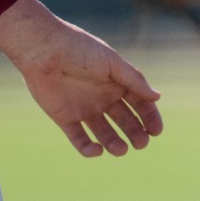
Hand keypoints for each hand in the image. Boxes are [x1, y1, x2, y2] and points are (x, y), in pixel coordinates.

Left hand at [0, 0, 163, 157]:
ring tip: (120, 150)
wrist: (43, 50)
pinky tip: (97, 150)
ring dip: (114, 143)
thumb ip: (134, 81)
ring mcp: (84, 109)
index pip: (140, 104)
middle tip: (141, 144)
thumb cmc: (79, 50)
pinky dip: (87, 148)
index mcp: (117, 83)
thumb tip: (157, 97)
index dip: (149, 117)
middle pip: (125, 121)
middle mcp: (103, 98)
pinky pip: (79, 138)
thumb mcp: (112, 63)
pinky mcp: (65, 118)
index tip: (156, 131)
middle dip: (135, 133)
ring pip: (104, 133)